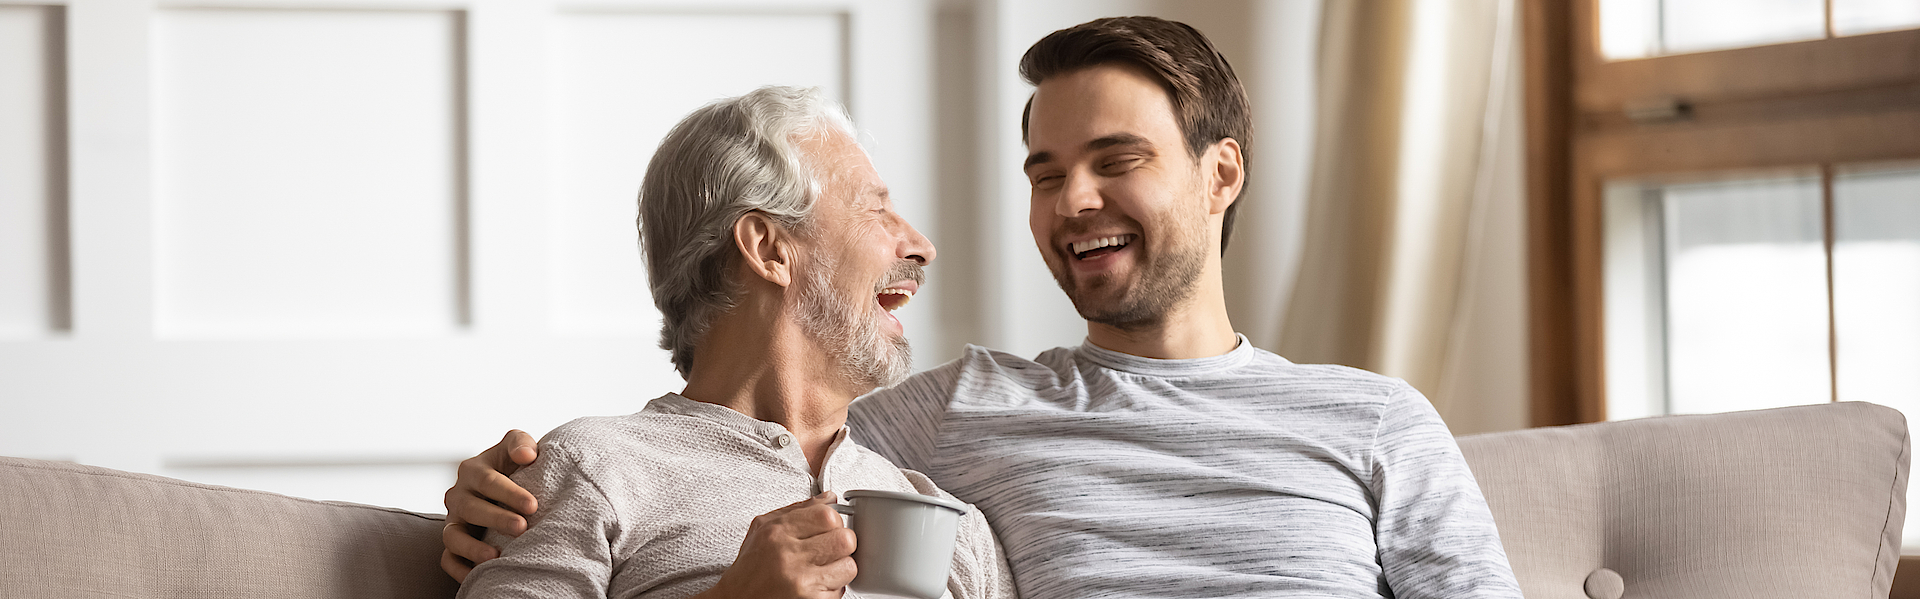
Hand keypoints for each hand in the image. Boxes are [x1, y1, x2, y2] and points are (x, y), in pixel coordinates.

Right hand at [440, 429, 539, 581]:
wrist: (506, 484)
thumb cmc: (513, 464)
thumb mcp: (515, 445)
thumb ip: (520, 442)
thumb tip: (526, 455)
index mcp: (473, 469)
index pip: (488, 481)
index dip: (510, 493)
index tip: (533, 505)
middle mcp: (459, 495)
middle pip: (472, 508)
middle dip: (497, 519)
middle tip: (522, 528)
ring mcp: (453, 520)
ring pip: (453, 536)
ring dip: (473, 548)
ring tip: (496, 556)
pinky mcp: (453, 542)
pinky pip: (448, 559)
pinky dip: (459, 569)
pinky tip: (480, 575)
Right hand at [695, 492, 857, 598]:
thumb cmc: (751, 566)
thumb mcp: (764, 528)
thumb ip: (799, 509)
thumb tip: (830, 498)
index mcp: (778, 532)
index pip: (828, 516)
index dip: (834, 521)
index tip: (827, 529)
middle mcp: (789, 556)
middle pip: (845, 539)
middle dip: (842, 543)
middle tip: (829, 549)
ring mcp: (801, 582)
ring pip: (849, 566)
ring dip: (841, 567)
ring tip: (824, 568)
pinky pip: (841, 590)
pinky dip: (833, 588)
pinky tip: (816, 584)